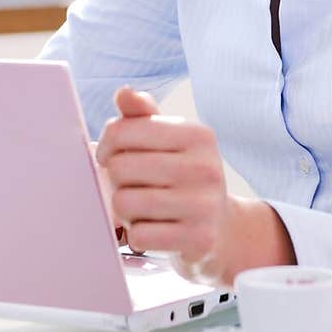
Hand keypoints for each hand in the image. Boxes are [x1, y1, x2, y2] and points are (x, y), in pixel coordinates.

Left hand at [95, 86, 242, 283]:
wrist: (225, 229)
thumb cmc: (187, 178)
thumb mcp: (171, 141)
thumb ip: (143, 115)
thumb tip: (124, 93)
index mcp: (197, 135)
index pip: (123, 130)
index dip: (106, 145)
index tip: (109, 156)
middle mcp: (205, 167)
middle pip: (119, 168)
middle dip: (117, 181)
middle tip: (135, 186)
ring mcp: (204, 204)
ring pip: (124, 204)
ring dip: (126, 211)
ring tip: (145, 208)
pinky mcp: (199, 238)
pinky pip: (139, 237)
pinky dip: (139, 237)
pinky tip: (157, 230)